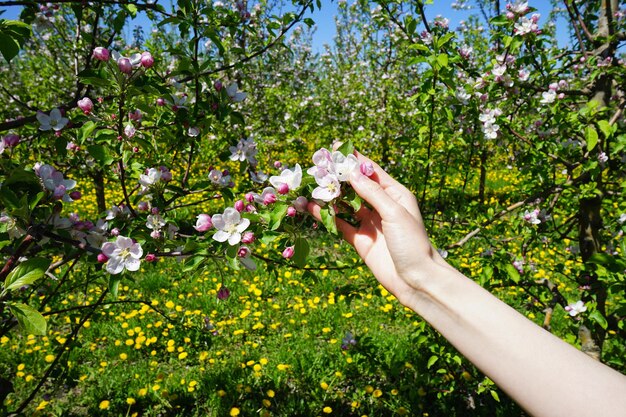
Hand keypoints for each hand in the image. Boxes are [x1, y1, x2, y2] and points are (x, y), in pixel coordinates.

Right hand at [308, 152, 445, 308]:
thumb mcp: (394, 212)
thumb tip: (351, 173)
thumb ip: (371, 193)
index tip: (336, 147)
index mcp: (395, 194)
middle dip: (337, 176)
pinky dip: (324, 216)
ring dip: (329, 196)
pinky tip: (310, 207)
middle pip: (355, 186)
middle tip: (317, 165)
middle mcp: (381, 206)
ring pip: (344, 205)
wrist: (415, 280)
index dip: (354, 159)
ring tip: (309, 184)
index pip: (371, 172)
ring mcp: (369, 223)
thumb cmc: (412, 243)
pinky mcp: (359, 240)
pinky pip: (339, 224)